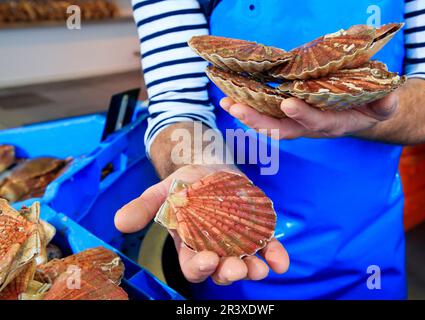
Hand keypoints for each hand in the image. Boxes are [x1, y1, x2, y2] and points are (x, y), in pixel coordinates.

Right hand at [114, 164, 289, 284]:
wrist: (210, 168)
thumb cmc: (185, 183)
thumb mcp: (163, 191)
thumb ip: (144, 207)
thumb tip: (119, 222)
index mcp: (190, 245)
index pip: (192, 265)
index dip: (199, 267)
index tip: (208, 259)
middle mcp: (214, 249)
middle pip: (221, 270)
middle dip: (229, 272)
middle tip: (237, 268)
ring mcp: (237, 242)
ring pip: (246, 263)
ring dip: (254, 269)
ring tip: (261, 268)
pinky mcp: (255, 231)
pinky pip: (267, 247)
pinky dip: (275, 255)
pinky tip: (280, 261)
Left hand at [220, 94, 397, 138]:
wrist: (360, 114)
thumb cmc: (371, 106)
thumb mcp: (384, 105)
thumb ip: (385, 103)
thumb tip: (387, 97)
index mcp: (333, 124)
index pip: (316, 123)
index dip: (303, 115)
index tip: (288, 103)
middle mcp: (310, 128)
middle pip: (282, 129)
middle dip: (258, 121)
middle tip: (236, 107)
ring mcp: (297, 124)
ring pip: (269, 124)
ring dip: (247, 115)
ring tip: (226, 102)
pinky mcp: (289, 117)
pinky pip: (266, 115)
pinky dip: (249, 108)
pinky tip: (231, 99)